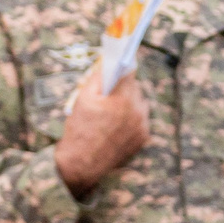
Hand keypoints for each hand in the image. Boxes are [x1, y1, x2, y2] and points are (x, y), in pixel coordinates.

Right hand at [52, 68, 149, 196]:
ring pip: (139, 103)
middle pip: (134, 87)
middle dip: (122, 87)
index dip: (123, 62)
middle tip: (108, 94)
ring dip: (128, 103)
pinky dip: (131, 118)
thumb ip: (99, 76)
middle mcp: (137, 110)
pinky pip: (140, 119)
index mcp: (122, 97)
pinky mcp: (143, 137)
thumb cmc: (79, 129)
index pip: (129, 69)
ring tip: (111, 112)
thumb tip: (108, 61)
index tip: (121, 57)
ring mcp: (142, 125)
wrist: (82, 165)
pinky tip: (116, 125)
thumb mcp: (83, 97)